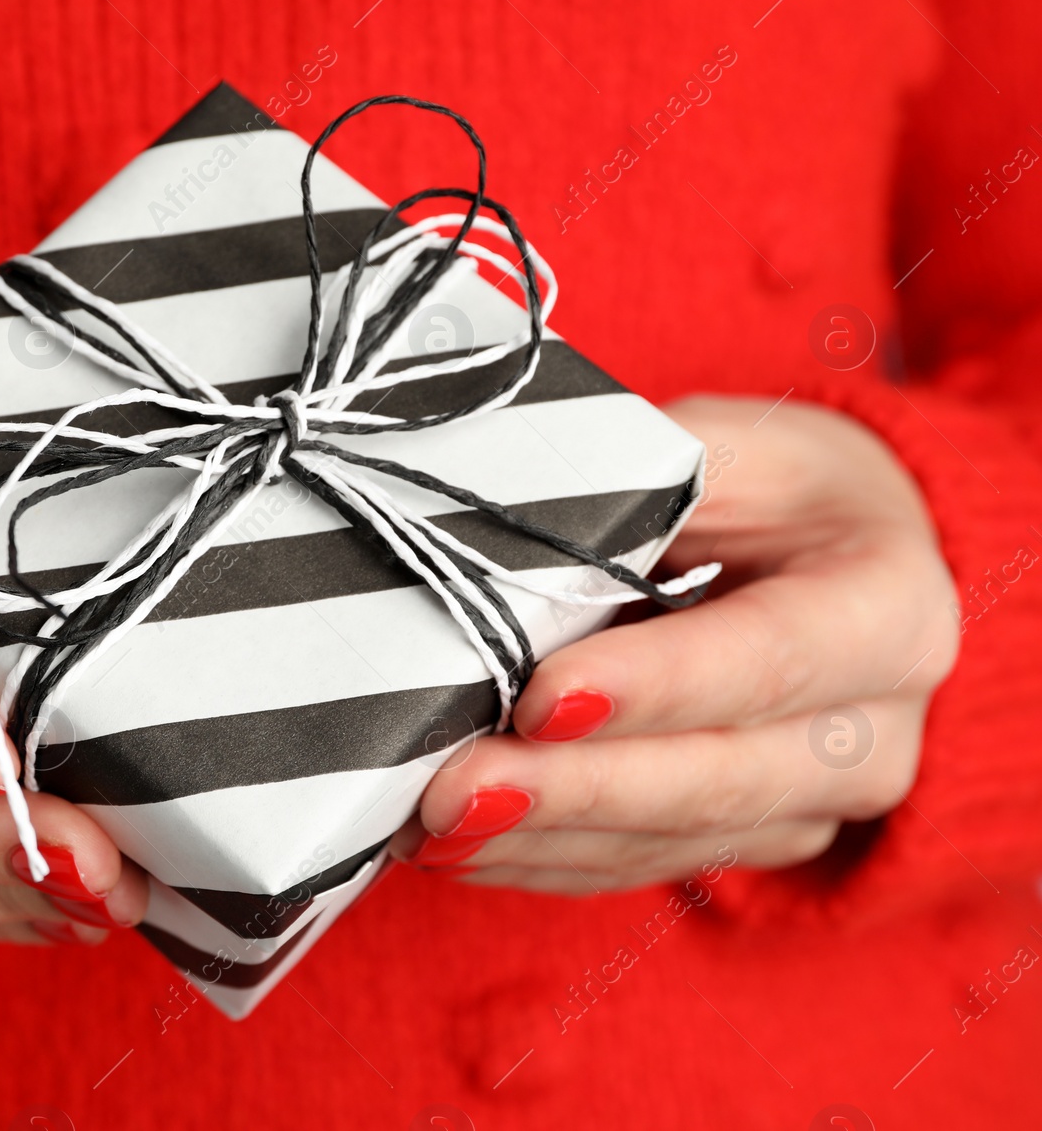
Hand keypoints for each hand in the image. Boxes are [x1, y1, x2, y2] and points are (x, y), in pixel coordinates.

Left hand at [389, 395, 959, 893]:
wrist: (843, 563)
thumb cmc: (779, 491)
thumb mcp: (736, 448)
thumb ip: (650, 480)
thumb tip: (505, 511)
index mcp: (887, 612)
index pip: (768, 660)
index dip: (654, 686)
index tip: (543, 699)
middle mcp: (871, 733)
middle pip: (715, 778)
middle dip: (573, 789)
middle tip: (455, 789)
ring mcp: (812, 805)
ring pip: (668, 840)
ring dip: (539, 838)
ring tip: (428, 825)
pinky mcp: (748, 842)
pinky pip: (638, 867)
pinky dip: (541, 857)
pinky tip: (456, 847)